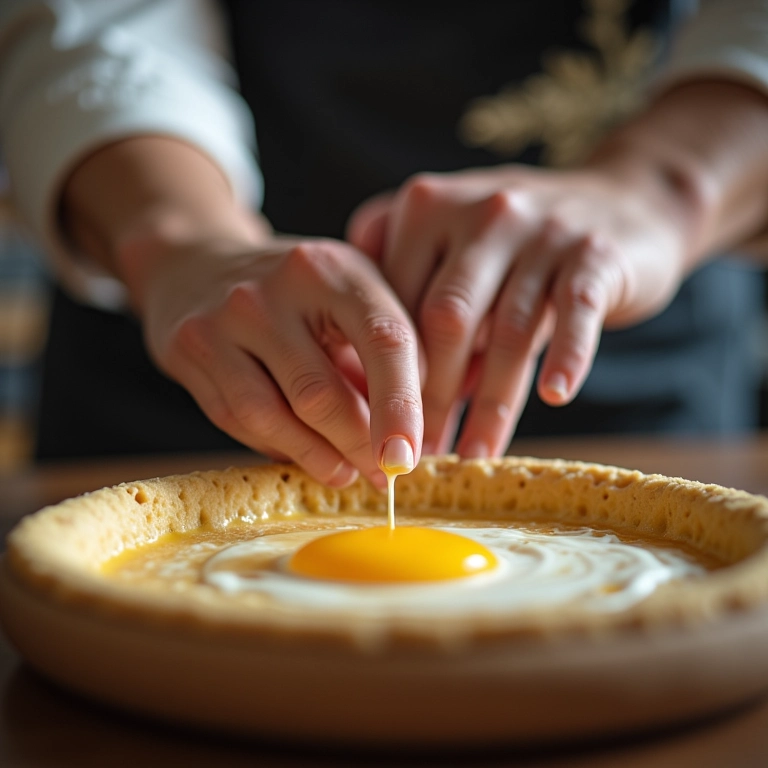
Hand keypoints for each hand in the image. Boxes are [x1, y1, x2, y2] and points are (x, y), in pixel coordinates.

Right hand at [121, 233, 422, 486]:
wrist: (197, 262)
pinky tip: (302, 452)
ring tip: (345, 473)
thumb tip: (419, 431)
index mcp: (333, 268)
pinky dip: (276, 446)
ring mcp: (221, 318)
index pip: (383, 340)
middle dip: (357, 446)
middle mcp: (273, 289)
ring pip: (272, 416)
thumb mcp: (354, 295)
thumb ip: (393, 351)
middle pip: (321, 393)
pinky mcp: (187, 347)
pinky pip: (236, 420)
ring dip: (316, 457)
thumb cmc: (298, 291)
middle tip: (383, 474)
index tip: (408, 458)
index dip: (402, 406)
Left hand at [348, 163, 692, 456]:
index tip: (388, 423)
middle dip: (434, 396)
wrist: (623, 200)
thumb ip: (402, 276)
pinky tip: (555, 396)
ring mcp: (541, 229)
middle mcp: (480, 213)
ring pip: (508, 329)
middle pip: (445, 319)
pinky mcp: (594, 253)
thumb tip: (367, 369)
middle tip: (424, 453)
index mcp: (429, 207)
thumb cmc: (519, 240)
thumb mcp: (452, 236)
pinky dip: (565, 356)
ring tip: (477, 455)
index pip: (398, 301)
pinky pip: (574, 311)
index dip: (390, 370)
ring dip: (492, 403)